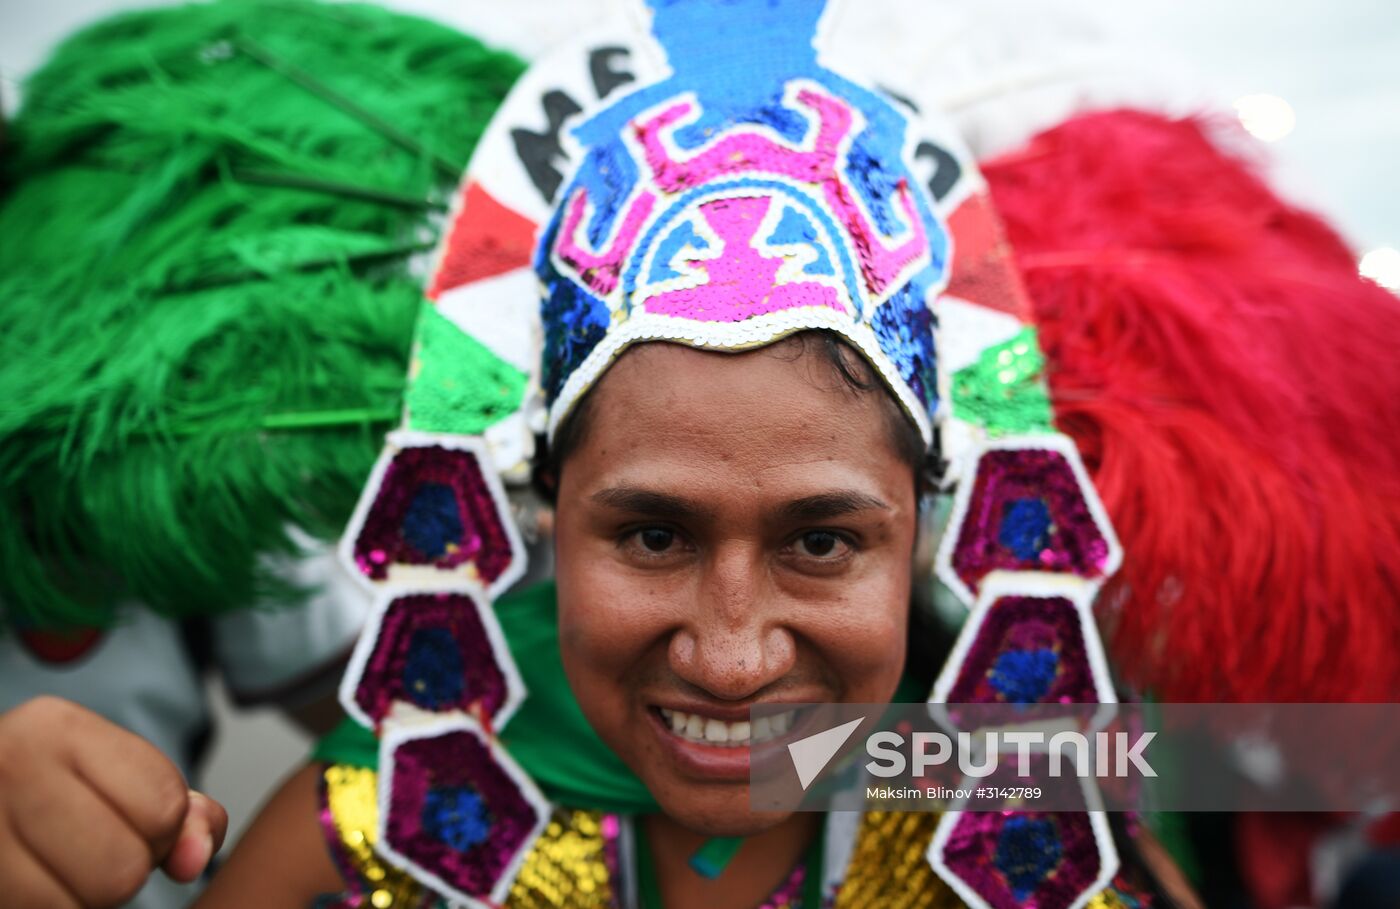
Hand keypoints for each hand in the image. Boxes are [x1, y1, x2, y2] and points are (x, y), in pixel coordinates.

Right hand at [0, 696, 227, 907]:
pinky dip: (53, 908)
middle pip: (125, 867)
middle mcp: (13, 768)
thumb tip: (195, 858)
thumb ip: (175, 809)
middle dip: (125, 870)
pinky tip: (34, 881)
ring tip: (57, 866)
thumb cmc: (44, 787)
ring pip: (87, 902)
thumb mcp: (113, 774)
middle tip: (91, 851)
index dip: (165, 831)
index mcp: (59, 728)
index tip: (130, 822)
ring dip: (86, 899)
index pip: (164, 804)